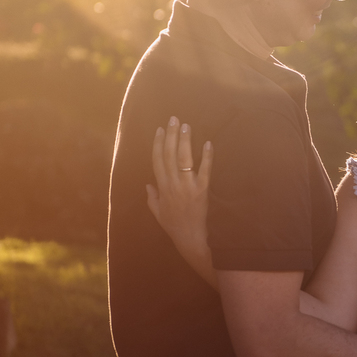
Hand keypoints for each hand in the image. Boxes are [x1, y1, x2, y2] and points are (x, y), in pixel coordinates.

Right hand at [146, 116, 212, 254]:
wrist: (189, 238)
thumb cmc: (173, 225)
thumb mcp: (157, 211)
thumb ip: (152, 197)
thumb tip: (148, 184)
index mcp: (162, 187)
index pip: (157, 160)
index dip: (158, 143)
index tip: (160, 129)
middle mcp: (173, 184)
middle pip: (170, 155)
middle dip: (171, 135)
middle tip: (174, 119)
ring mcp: (188, 186)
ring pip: (184, 159)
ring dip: (185, 141)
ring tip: (186, 126)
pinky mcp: (202, 190)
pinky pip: (205, 170)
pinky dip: (207, 157)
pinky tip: (208, 144)